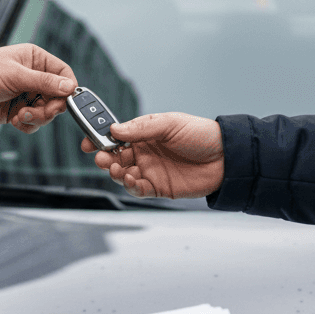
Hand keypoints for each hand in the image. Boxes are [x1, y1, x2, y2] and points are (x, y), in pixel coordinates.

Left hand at [0, 45, 75, 133]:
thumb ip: (44, 82)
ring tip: (21, 115)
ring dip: (37, 118)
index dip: (68, 88)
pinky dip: (28, 124)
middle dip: (50, 108)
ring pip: (47, 112)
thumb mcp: (15, 76)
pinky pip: (34, 122)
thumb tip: (70, 87)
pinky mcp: (19, 111)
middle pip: (58, 97)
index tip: (66, 101)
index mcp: (36, 60)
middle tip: (40, 113)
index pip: (63, 73)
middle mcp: (34, 77)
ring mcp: (27, 95)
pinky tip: (15, 119)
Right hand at [83, 112, 224, 198]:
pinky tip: (131, 179)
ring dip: (115, 172)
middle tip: (101, 157)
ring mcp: (150, 171)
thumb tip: (115, 130)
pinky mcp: (158, 188)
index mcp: (145, 135)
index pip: (116, 137)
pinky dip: (129, 186)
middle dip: (104, 157)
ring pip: (122, 174)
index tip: (88, 141)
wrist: (226, 158)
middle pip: (115, 157)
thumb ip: (141, 128)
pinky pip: (137, 189)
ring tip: (116, 168)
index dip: (100, 138)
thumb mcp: (170, 124)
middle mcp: (145, 153)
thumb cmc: (201, 135)